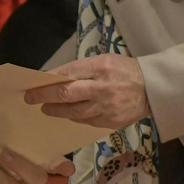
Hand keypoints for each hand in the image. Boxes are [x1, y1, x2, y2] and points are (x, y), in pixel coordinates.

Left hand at [25, 56, 151, 130]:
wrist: (153, 90)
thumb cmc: (125, 71)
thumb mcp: (105, 61)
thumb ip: (82, 69)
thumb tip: (55, 78)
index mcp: (100, 67)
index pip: (67, 73)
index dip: (48, 81)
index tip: (33, 84)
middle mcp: (102, 87)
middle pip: (66, 94)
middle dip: (45, 97)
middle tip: (30, 99)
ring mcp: (106, 107)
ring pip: (73, 112)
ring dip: (56, 111)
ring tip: (46, 109)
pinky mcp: (110, 122)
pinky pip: (86, 121)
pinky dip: (73, 117)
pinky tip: (66, 114)